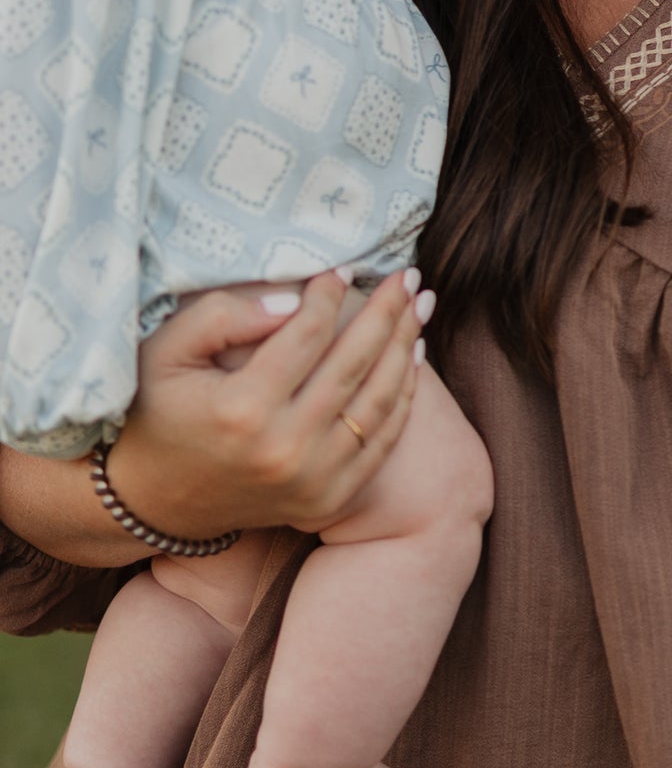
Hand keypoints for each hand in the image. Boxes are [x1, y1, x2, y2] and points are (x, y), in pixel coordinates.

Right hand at [108, 272, 424, 541]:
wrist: (156, 499)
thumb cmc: (158, 413)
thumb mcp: (165, 353)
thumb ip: (222, 316)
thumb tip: (294, 299)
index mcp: (242, 411)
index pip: (306, 336)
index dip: (329, 296)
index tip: (343, 268)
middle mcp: (284, 449)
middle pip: (354, 365)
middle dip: (388, 313)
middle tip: (408, 273)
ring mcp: (312, 480)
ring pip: (378, 402)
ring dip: (406, 346)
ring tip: (421, 303)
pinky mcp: (329, 499)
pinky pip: (382, 441)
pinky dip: (403, 396)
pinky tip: (413, 356)